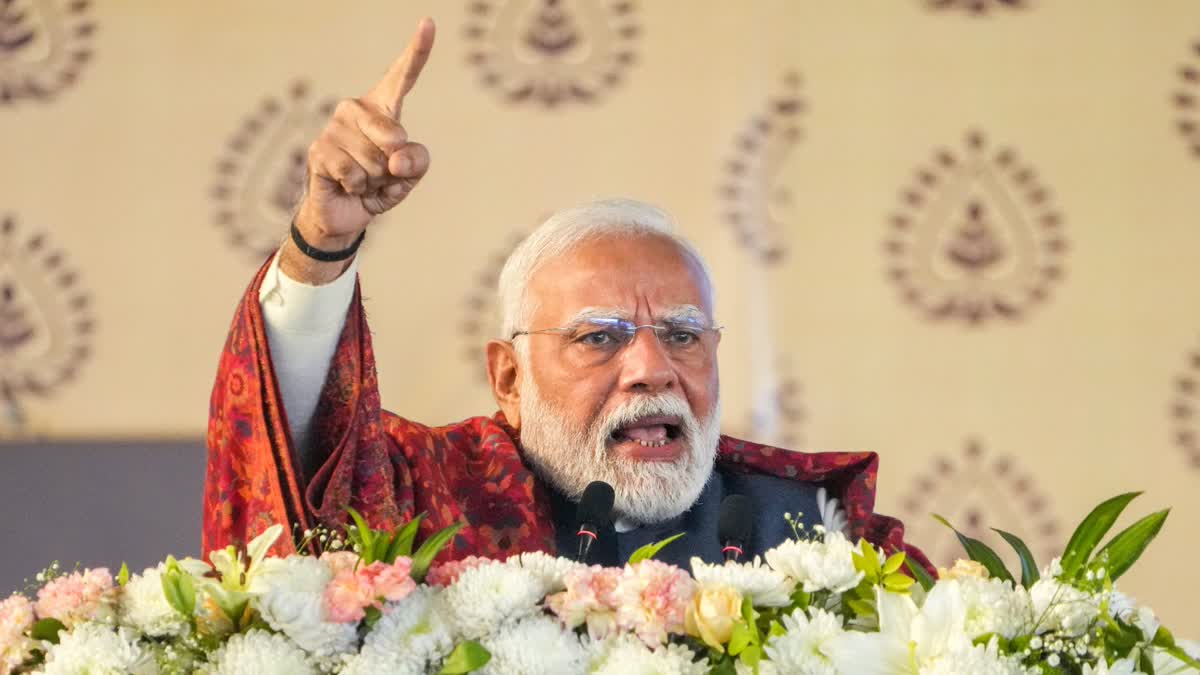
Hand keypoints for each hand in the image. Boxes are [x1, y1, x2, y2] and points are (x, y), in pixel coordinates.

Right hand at [293, 17, 434, 250]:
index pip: (402, 77)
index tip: (429, 22)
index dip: (417, 51)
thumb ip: (417, 160)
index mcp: (381, 109)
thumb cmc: (380, 186)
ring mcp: (334, 127)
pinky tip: (347, 185)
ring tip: (362, 181)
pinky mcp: (319, 150)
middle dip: (394, 166)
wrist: (346, 214)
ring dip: (375, 181)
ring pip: (376, 161)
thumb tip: (395, 155)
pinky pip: (356, 174)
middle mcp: (355, 110)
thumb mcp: (410, 174)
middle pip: (395, 136)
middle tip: (380, 174)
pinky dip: (359, 188)